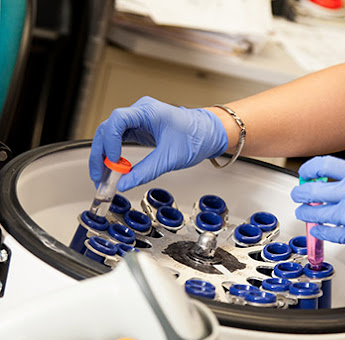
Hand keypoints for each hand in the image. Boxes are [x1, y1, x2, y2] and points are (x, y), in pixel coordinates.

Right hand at [89, 96, 227, 190]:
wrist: (207, 135)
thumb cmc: (195, 137)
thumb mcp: (170, 158)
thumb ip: (145, 172)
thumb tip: (124, 184)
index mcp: (148, 111)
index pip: (117, 120)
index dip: (110, 141)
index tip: (113, 161)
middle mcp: (140, 113)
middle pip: (108, 128)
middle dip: (101, 153)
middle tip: (98, 175)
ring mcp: (138, 120)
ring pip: (110, 135)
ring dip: (104, 155)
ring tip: (102, 176)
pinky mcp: (139, 129)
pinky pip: (119, 140)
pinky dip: (114, 155)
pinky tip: (113, 169)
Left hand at [291, 155, 344, 262]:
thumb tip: (333, 184)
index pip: (325, 165)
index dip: (309, 169)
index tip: (305, 174)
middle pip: (313, 190)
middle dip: (300, 193)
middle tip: (298, 195)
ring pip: (315, 213)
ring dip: (305, 213)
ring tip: (303, 213)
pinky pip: (328, 232)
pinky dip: (319, 232)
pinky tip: (318, 230)